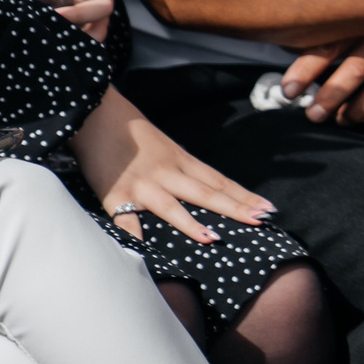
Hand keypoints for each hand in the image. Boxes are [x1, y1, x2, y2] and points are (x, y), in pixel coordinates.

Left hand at [5, 0, 113, 42]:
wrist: (21, 12)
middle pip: (106, 1)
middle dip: (81, 10)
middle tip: (55, 14)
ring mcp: (96, 16)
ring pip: (102, 22)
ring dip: (79, 27)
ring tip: (55, 31)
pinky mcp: (91, 34)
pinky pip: (95, 41)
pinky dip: (80, 43)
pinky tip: (60, 43)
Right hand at [71, 87, 274, 243]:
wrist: (95, 112)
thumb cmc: (132, 132)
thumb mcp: (166, 148)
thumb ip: (183, 170)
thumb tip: (206, 192)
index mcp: (182, 161)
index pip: (220, 181)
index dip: (244, 196)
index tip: (268, 208)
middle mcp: (167, 172)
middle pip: (206, 193)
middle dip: (235, 208)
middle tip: (260, 220)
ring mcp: (141, 185)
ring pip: (171, 206)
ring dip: (192, 224)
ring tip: (215, 238)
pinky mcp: (114, 195)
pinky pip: (125, 219)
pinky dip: (135, 235)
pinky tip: (146, 251)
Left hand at [282, 26, 363, 123]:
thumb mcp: (360, 5)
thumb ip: (328, 23)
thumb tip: (286, 41)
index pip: (329, 46)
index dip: (305, 70)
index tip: (288, 91)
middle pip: (353, 74)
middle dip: (328, 99)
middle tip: (313, 115)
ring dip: (354, 112)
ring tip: (340, 118)